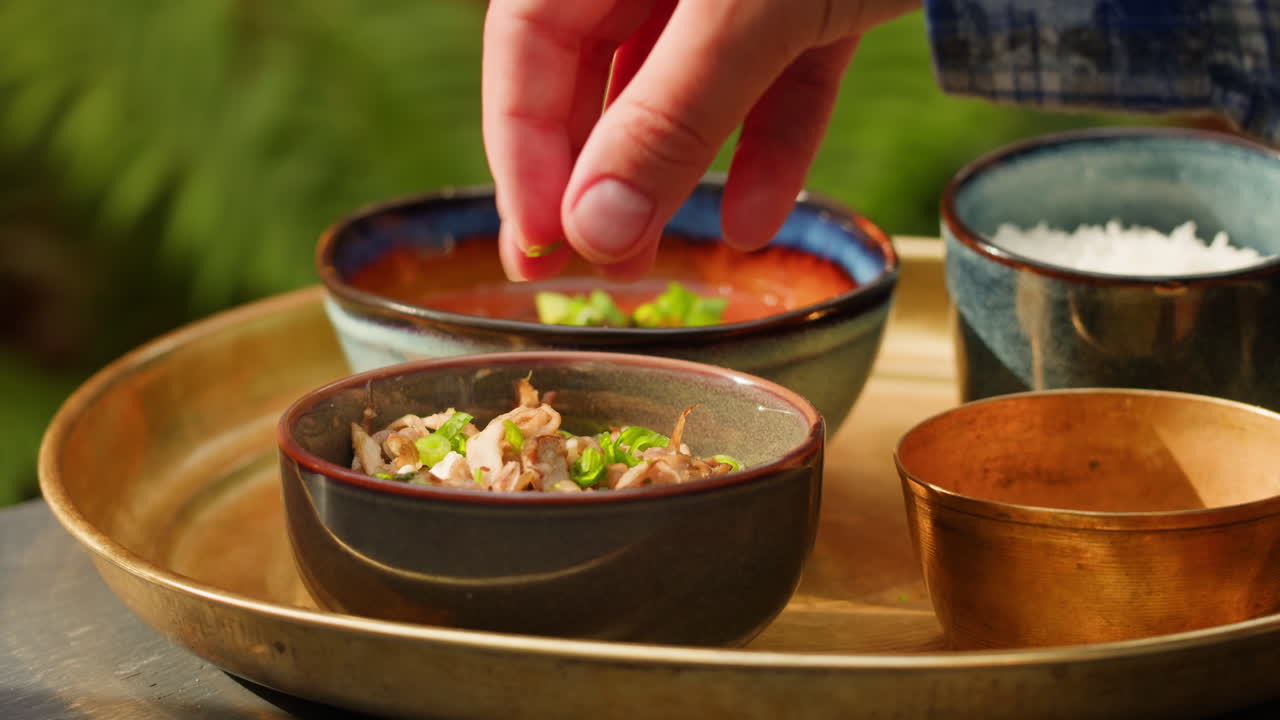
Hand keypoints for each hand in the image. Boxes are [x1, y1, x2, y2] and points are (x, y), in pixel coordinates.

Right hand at [482, 0, 919, 280]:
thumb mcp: (747, 8)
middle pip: (599, 69)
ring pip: (686, 82)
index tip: (539, 252)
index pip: (529, 46)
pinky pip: (774, 76)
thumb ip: (668, 116)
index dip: (525, 153)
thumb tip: (592, 233)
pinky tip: (757, 218)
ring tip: (663, 258)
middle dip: (599, 175)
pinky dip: (768, 143)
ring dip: (677, 171)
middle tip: (591, 272)